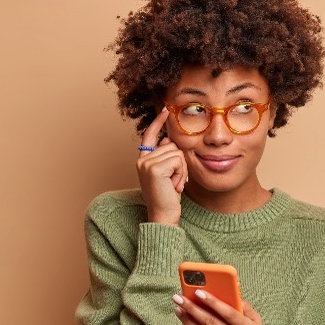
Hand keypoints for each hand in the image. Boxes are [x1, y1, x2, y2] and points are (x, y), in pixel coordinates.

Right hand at [136, 108, 187, 225]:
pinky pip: (178, 160)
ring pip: (177, 152)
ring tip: (174, 184)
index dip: (158, 122)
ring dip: (182, 170)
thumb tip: (168, 138)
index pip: (149, 135)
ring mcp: (146, 163)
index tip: (165, 110)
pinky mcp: (154, 168)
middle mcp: (142, 159)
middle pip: (172, 145)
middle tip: (175, 180)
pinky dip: (180, 173)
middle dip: (180, 162)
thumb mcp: (167, 173)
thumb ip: (165, 156)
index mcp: (143, 159)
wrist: (163, 215)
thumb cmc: (167, 196)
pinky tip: (174, 186)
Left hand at [172, 291, 267, 324]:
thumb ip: (245, 307)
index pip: (229, 312)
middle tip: (178, 299)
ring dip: (188, 321)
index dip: (212, 301)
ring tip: (179, 310)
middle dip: (192, 309)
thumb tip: (230, 290)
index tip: (197, 292)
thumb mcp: (256, 323)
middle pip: (211, 323)